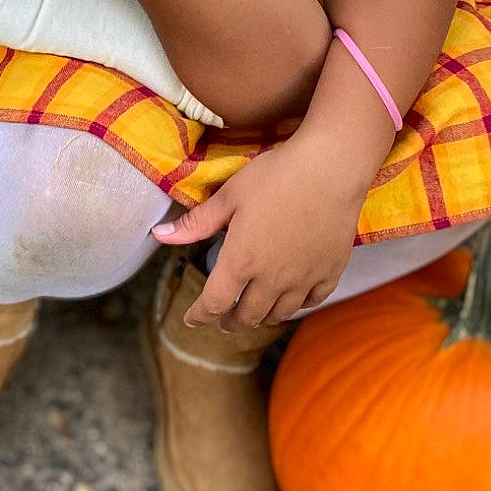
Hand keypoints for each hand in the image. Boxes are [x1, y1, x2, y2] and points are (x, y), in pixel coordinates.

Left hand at [152, 135, 364, 328]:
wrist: (332, 167)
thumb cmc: (276, 176)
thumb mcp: (229, 196)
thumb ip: (196, 223)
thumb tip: (158, 236)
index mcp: (241, 261)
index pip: (214, 305)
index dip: (199, 316)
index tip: (192, 320)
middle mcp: (272, 279)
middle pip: (247, 317)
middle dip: (229, 322)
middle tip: (223, 320)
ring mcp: (304, 278)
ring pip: (278, 315)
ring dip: (261, 317)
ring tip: (254, 312)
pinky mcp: (330, 272)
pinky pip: (311, 302)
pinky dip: (296, 306)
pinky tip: (291, 299)